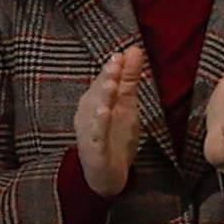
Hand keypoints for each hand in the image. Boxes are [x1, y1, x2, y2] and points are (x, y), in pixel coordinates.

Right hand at [69, 44, 148, 195]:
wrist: (105, 174)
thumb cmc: (114, 135)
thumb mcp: (126, 105)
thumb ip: (128, 79)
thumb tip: (133, 50)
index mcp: (98, 101)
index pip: (106, 81)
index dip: (114, 68)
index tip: (124, 53)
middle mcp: (90, 114)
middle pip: (99, 94)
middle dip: (107, 78)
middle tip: (116, 62)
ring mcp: (91, 132)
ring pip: (95, 113)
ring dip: (102, 98)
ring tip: (110, 85)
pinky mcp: (95, 150)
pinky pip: (97, 136)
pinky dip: (99, 125)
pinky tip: (104, 114)